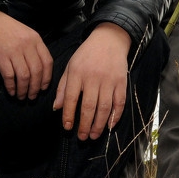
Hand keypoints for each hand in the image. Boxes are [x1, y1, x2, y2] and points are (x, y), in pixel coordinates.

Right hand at [0, 10, 52, 98]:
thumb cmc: (7, 29)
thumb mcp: (26, 34)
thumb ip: (34, 48)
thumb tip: (39, 71)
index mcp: (35, 40)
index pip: (47, 62)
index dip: (47, 78)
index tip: (43, 88)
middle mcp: (27, 45)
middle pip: (36, 72)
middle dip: (35, 88)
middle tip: (32, 97)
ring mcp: (14, 51)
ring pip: (24, 76)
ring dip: (23, 90)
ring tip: (21, 97)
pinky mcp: (0, 56)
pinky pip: (9, 76)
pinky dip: (11, 86)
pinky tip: (11, 92)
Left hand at [53, 22, 131, 139]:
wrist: (109, 40)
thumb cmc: (86, 55)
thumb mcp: (70, 66)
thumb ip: (62, 87)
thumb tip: (56, 108)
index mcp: (77, 73)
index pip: (71, 98)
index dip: (68, 114)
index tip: (67, 127)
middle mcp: (93, 77)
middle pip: (88, 106)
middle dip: (84, 124)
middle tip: (81, 137)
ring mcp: (109, 80)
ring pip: (104, 107)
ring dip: (99, 124)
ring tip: (93, 135)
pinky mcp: (121, 82)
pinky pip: (119, 103)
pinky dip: (115, 116)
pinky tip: (109, 126)